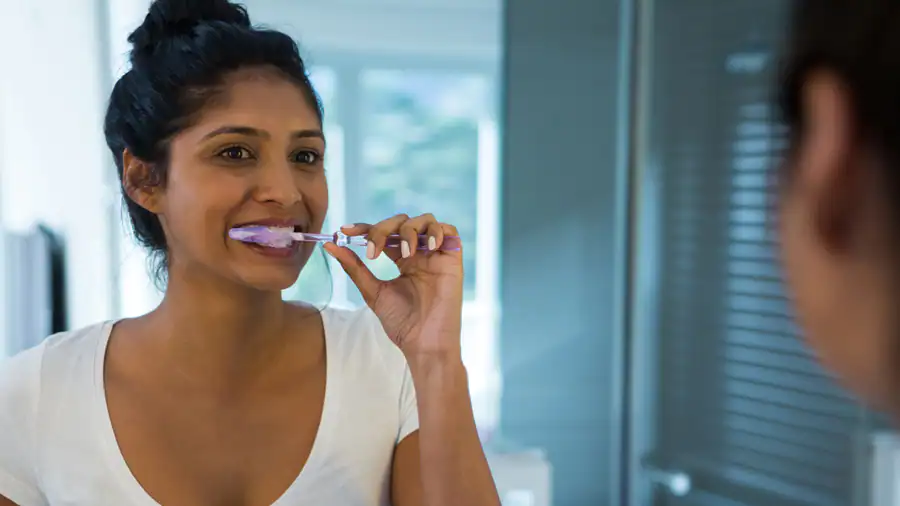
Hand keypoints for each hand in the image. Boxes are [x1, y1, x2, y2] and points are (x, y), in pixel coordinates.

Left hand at [323, 213, 463, 358]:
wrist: (423, 343)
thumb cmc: (401, 323)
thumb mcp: (373, 292)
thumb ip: (354, 267)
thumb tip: (330, 245)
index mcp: (402, 260)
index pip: (383, 233)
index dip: (365, 227)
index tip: (345, 231)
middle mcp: (419, 254)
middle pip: (401, 222)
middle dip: (383, 229)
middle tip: (373, 251)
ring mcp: (436, 255)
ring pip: (425, 220)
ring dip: (409, 230)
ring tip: (404, 252)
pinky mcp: (452, 260)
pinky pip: (450, 231)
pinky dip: (436, 231)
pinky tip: (426, 247)